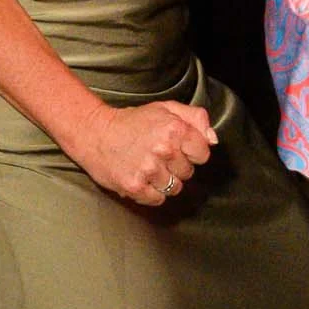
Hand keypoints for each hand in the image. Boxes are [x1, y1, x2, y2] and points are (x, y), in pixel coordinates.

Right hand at [68, 100, 216, 206]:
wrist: (95, 133)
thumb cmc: (133, 121)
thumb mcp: (166, 109)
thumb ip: (196, 119)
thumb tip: (213, 140)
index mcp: (175, 129)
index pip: (203, 154)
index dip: (193, 152)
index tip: (180, 148)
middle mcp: (164, 150)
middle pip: (189, 172)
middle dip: (178, 166)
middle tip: (159, 156)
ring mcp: (149, 170)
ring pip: (175, 188)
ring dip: (165, 180)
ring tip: (150, 167)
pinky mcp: (135, 186)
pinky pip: (158, 199)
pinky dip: (152, 193)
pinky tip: (143, 178)